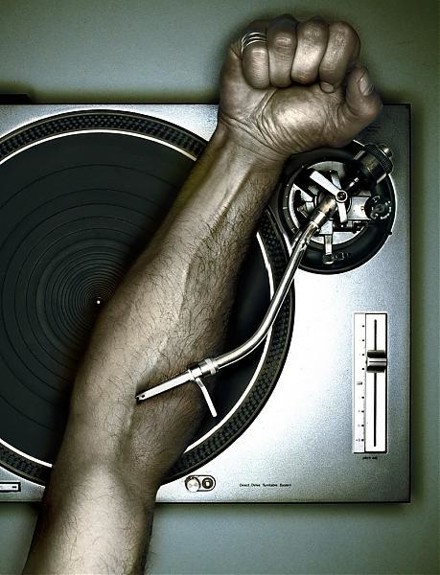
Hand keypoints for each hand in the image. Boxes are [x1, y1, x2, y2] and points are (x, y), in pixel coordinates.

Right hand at [219, 15, 381, 161]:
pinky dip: (258, 76)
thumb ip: (365, 106)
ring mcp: (278, 36)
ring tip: (280, 86)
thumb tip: (362, 76)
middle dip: (305, 70)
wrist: (260, 140)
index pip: (343, 35)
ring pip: (283, 38)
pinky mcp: (250, 42)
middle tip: (300, 87)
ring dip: (280, 74)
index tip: (325, 86)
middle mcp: (307, 39)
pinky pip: (256, 48)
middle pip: (314, 30)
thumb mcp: (341, 127)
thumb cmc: (296, 129)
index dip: (333, 64)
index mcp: (333, 52)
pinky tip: (262, 83)